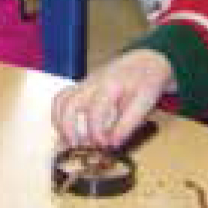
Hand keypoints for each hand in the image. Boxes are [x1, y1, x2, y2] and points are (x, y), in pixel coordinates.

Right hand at [51, 49, 170, 147]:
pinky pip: (62, 98)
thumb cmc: (147, 81)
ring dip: (61, 123)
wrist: (146, 60)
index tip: (104, 145)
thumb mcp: (146, 102)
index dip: (96, 132)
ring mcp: (85, 83)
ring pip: (62, 100)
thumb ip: (129, 123)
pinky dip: (60, 115)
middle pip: (70, 104)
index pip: (95, 110)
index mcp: (111, 85)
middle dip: (70, 128)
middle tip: (79, 147)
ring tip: (70, 142)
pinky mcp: (82, 86)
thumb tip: (113, 144)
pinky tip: (68, 130)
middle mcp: (93, 82)